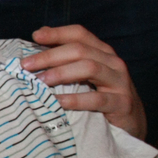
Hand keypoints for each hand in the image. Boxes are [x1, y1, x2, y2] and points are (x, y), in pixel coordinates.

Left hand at [21, 25, 145, 139]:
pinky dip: (74, 99)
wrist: (131, 124)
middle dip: (50, 56)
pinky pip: (97, 99)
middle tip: (26, 65)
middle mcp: (113, 62)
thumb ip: (66, 56)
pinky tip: (58, 101)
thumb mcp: (85, 73)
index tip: (35, 36)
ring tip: (40, 81)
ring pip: (89, 68)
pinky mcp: (122, 103)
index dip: (57, 33)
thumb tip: (39, 35)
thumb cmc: (102, 95)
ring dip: (60, 73)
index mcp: (102, 52)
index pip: (80, 34)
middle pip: (80, 50)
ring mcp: (120, 82)